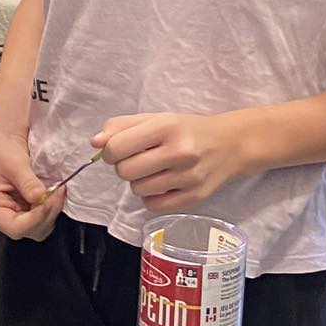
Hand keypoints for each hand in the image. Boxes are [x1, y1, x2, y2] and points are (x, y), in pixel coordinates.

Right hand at [0, 122, 63, 240]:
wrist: (0, 135)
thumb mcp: (14, 163)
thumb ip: (28, 183)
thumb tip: (42, 198)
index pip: (15, 228)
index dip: (36, 219)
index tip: (49, 199)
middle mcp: (0, 214)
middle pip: (28, 231)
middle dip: (46, 215)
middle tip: (57, 192)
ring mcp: (13, 211)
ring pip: (37, 227)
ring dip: (50, 212)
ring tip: (57, 191)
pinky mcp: (23, 206)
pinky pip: (40, 216)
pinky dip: (49, 207)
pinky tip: (54, 192)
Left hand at [94, 113, 249, 211]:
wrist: (230, 144)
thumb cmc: (185, 130)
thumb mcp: (155, 118)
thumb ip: (121, 126)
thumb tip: (95, 143)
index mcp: (167, 126)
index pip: (117, 147)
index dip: (109, 151)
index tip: (117, 150)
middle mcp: (180, 152)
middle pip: (125, 171)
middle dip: (124, 167)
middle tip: (138, 160)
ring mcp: (189, 177)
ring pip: (138, 190)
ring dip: (139, 182)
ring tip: (154, 171)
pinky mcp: (194, 198)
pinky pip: (153, 206)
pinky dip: (152, 197)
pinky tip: (162, 184)